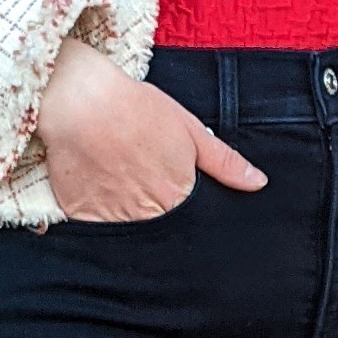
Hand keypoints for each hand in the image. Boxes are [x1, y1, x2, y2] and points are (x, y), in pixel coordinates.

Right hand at [37, 37, 266, 219]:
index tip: (181, 205)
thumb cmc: (136, 108)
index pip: (193, 226)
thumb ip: (224, 162)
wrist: (80, 101)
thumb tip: (257, 183)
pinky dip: (101, 221)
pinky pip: (97, 232)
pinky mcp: (81, 217)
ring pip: (131, 236)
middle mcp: (148, 213)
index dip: (189, 218)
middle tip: (148, 191)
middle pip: (163, 233)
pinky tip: (100, 195)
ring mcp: (113, 219)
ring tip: (123, 190)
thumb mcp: (189, 128)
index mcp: (178, 194)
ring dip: (132, 222)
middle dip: (161, 221)